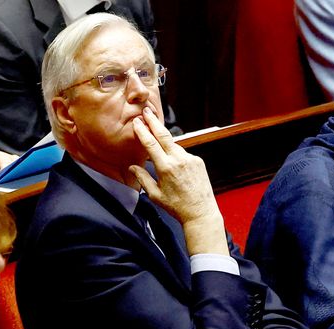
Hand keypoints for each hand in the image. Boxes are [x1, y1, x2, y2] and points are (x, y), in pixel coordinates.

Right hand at [129, 108, 227, 255]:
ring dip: (164, 141)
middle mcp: (179, 160)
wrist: (200, 212)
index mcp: (166, 168)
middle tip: (147, 111)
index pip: (151, 145)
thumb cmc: (177, 206)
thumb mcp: (155, 195)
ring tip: (156, 135)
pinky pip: (183, 154)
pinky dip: (176, 154)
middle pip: (164, 136)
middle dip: (154, 122)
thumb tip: (134, 167)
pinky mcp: (198, 161)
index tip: (137, 123)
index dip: (143, 132)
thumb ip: (143, 178)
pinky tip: (173, 161)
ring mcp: (190, 159)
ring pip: (174, 145)